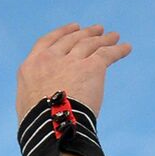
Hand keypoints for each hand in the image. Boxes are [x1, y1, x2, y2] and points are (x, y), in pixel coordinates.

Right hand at [16, 23, 132, 125]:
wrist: (53, 127)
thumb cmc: (39, 127)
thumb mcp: (27, 107)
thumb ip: (36, 98)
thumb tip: (43, 108)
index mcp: (31, 66)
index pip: (47, 43)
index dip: (62, 33)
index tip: (73, 28)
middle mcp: (50, 59)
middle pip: (71, 40)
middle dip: (85, 33)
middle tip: (97, 30)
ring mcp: (71, 62)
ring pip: (90, 44)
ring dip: (103, 39)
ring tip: (113, 36)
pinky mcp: (91, 68)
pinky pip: (106, 54)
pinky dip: (118, 49)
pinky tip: (126, 47)